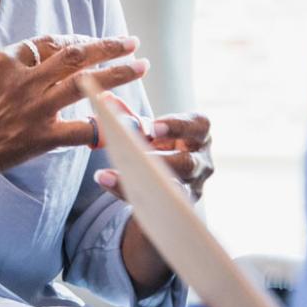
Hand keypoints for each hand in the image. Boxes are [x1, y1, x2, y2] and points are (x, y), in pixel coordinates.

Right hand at [0, 2, 149, 184]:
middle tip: (132, 42)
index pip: (50, 42)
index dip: (74, 39)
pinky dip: (104, 126)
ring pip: (85, 85)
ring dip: (117, 74)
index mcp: (6, 60)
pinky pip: (80, 130)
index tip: (90, 41)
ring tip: (141, 67)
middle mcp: (26, 81)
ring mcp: (36, 109)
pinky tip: (126, 122)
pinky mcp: (42, 137)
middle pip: (75, 56)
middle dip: (107, 47)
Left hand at [93, 96, 213, 200]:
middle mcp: (200, 163)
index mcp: (198, 136)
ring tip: (107, 174)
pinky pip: (153, 201)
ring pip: (170, 189)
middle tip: (133, 155)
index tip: (153, 128)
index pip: (198, 127)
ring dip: (137, 181)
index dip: (177, 126)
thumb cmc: (158, 146)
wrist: (164, 180)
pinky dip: (126, 191)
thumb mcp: (148, 131)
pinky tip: (107, 181)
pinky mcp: (174, 206)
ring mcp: (191, 189)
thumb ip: (129, 116)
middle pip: (187, 163)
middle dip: (160, 160)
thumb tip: (106, 100)